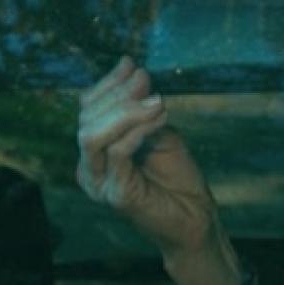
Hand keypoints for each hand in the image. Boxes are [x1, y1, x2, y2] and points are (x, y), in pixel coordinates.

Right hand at [76, 57, 220, 257]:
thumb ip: (140, 107)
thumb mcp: (157, 131)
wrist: (196, 218)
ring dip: (125, 112)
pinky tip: (160, 119)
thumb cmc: (176, 177)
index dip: (107, 84)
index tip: (132, 66)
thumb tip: (131, 68)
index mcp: (95, 151)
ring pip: (92, 136)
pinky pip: (117, 153)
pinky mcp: (115, 195)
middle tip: (146, 82)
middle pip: (87, 119)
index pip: (86, 109)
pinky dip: (138, 130)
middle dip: (117, 95)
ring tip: (157, 102)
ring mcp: (98, 183)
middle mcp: (89, 168)